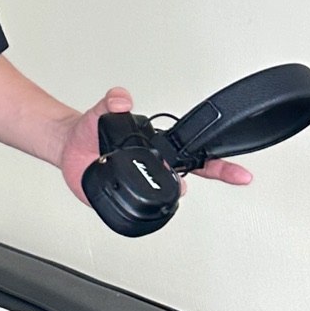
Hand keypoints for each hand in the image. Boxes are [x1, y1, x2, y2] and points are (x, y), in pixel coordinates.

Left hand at [58, 85, 253, 205]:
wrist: (68, 145)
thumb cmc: (89, 128)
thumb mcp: (101, 110)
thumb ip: (112, 101)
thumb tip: (122, 99)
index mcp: (157, 146)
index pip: (194, 154)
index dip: (221, 164)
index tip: (241, 173)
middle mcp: (153, 165)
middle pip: (188, 176)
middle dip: (205, 179)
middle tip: (211, 181)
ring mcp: (140, 181)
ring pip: (163, 194)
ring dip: (166, 194)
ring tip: (161, 190)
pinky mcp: (122, 197)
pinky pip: (135, 209)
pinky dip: (136, 211)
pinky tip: (132, 207)